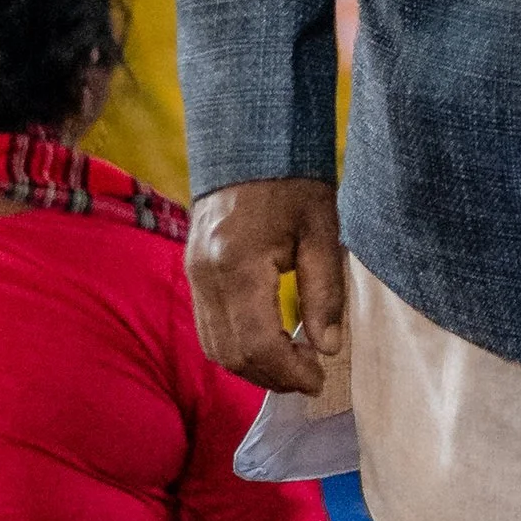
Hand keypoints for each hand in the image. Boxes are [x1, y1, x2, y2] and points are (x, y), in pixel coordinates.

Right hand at [187, 174, 345, 392]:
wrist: (248, 142)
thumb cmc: (293, 181)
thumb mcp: (322, 231)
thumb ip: (325, 291)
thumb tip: (327, 348)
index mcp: (238, 265)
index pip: (257, 344)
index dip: (289, 371)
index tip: (320, 378)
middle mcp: (206, 276)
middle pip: (231, 354)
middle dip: (272, 376)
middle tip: (311, 377)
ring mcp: (194, 274)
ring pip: (214, 347)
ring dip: (253, 366)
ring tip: (294, 362)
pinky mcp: (193, 272)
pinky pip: (208, 327)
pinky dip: (238, 346)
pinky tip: (272, 341)